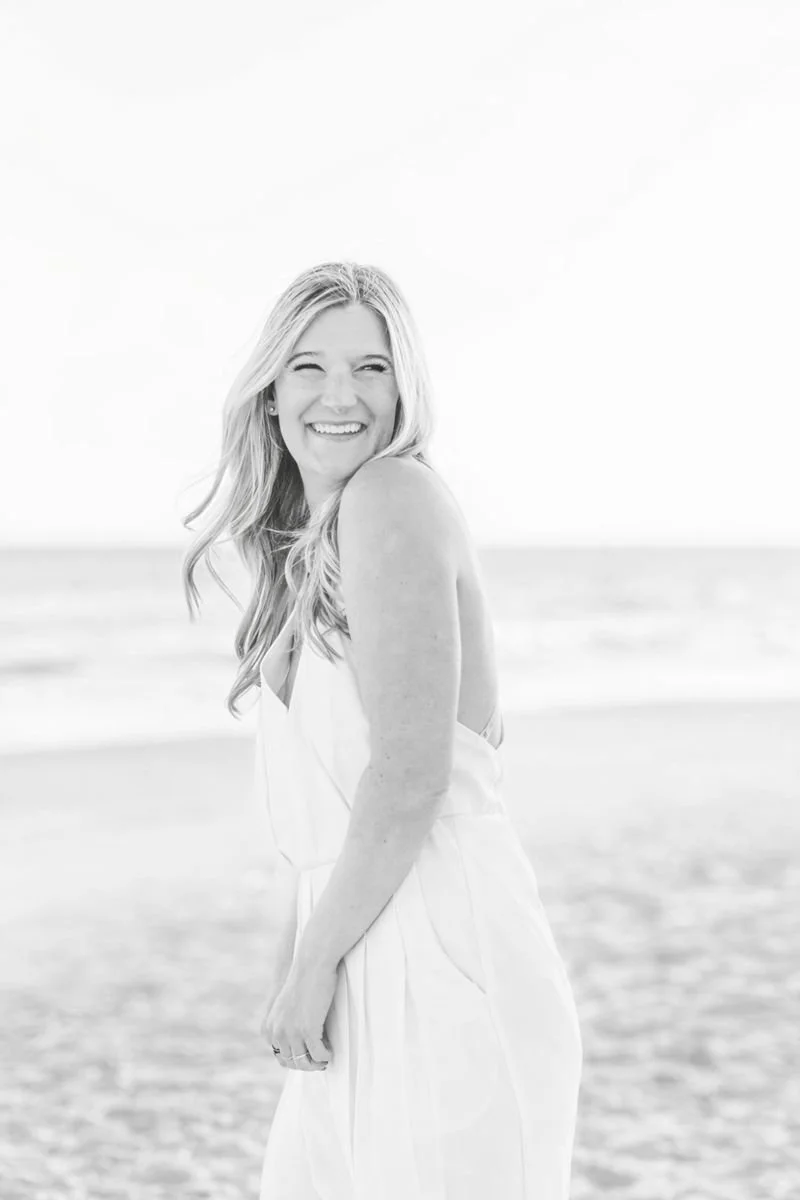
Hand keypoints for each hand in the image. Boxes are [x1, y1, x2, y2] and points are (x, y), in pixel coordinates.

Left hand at [261, 955, 337, 1071]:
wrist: (310, 965)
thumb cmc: (302, 982)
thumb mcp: (286, 1006)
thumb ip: (285, 1023)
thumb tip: (296, 1042)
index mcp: (268, 1028)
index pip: (280, 1057)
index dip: (296, 1060)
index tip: (309, 1057)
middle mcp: (276, 1033)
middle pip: (292, 1062)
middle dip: (307, 1065)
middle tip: (320, 1061)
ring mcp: (291, 1032)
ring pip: (305, 1062)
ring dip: (317, 1063)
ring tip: (326, 1057)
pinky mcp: (308, 1030)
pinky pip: (318, 1054)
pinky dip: (325, 1055)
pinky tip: (330, 1051)